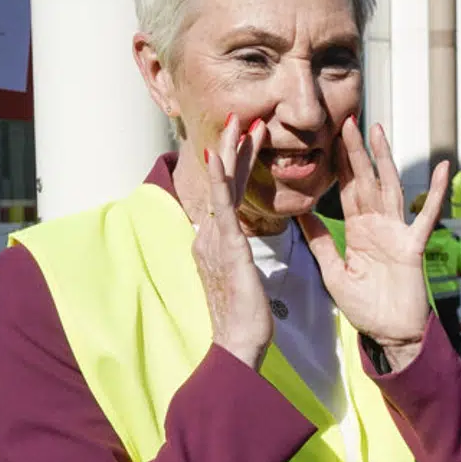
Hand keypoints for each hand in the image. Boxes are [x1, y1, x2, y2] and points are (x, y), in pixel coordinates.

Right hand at [194, 116, 269, 369]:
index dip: (240, 166)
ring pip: (223, 186)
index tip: (250, 140)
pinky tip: (217, 156)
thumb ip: (238, 255)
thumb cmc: (245, 317)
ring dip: (230, 153)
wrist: (238, 343)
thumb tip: (238, 244)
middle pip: (224, 183)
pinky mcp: (226, 248)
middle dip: (232, 149)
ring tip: (238, 123)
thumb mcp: (244, 277)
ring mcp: (215, 240)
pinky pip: (222, 208)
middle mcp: (210, 235)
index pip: (231, 194)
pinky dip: (220, 180)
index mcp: (216, 242)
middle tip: (242, 117)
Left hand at [299, 118, 450, 369]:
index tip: (329, 137)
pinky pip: (426, 215)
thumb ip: (320, 241)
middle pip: (365, 180)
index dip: (338, 164)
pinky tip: (442, 168)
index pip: (345, 190)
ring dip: (383, 159)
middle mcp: (378, 225)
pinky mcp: (413, 245)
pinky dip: (435, 192)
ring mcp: (397, 232)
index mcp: (358, 230)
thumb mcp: (333, 271)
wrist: (388, 334)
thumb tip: (301, 212)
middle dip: (355, 151)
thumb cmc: (365, 307)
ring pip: (389, 187)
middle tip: (346, 120)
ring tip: (376, 130)